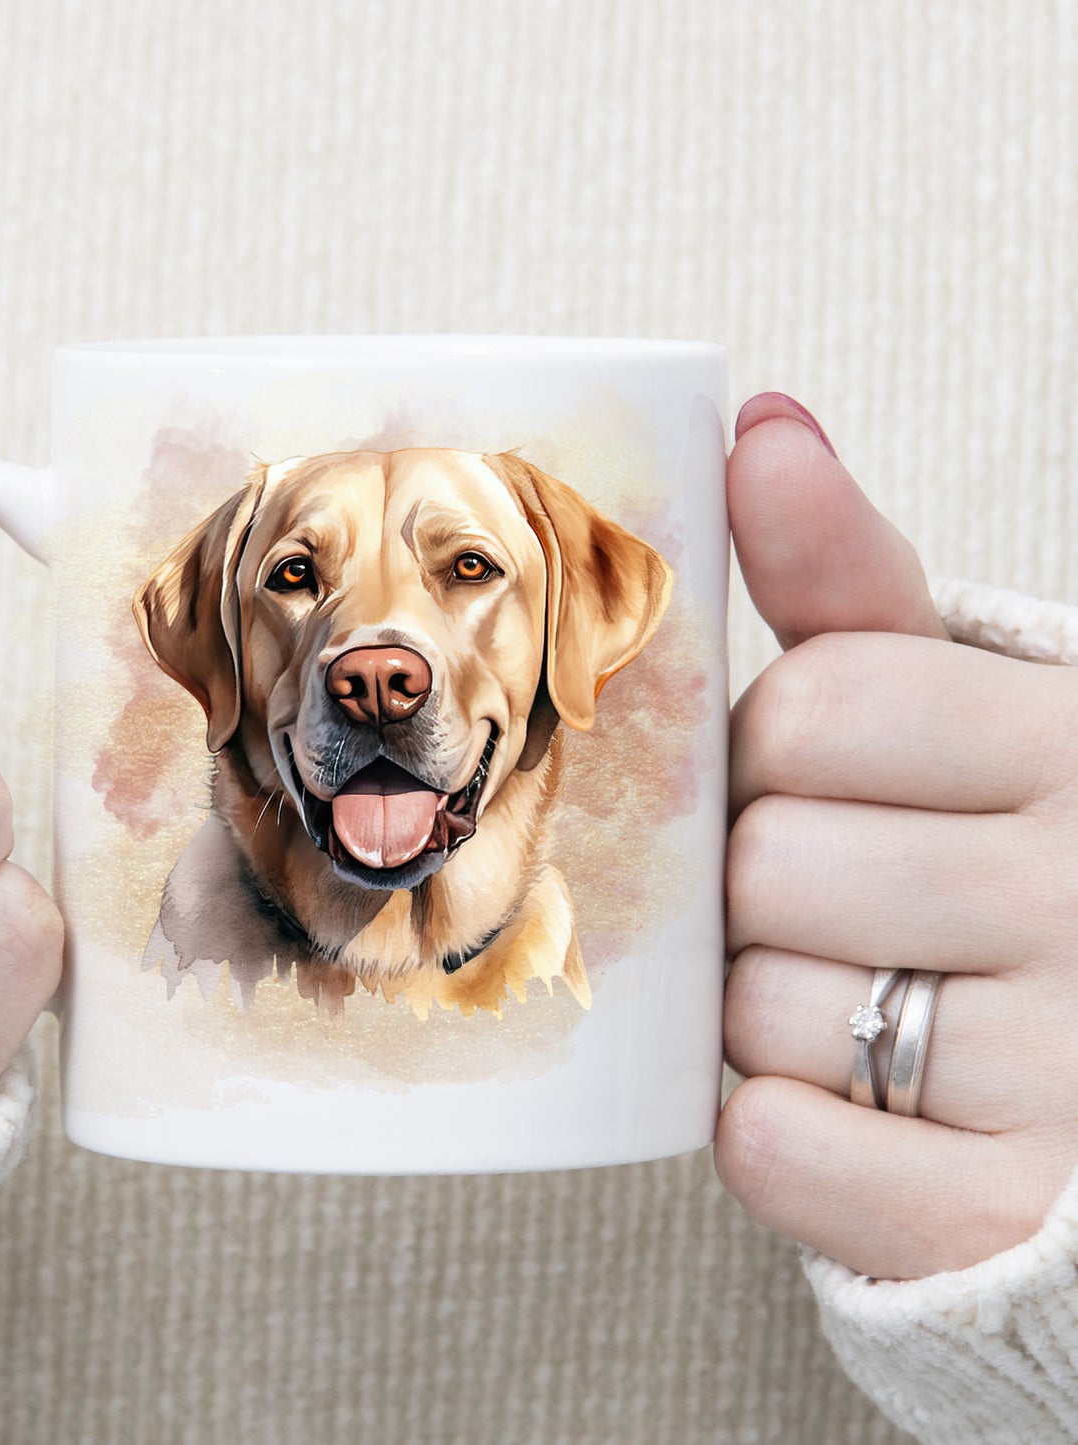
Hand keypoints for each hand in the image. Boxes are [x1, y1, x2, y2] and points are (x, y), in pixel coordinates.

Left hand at [714, 392, 1077, 1280]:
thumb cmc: (994, 851)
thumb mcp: (956, 698)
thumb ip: (850, 577)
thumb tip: (761, 426)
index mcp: (1070, 742)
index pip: (816, 706)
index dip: (777, 749)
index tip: (822, 775)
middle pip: (767, 862)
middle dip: (763, 882)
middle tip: (833, 900)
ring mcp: (1063, 1069)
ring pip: (761, 1010)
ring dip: (765, 1008)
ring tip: (855, 997)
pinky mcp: (997, 1211)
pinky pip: (778, 1147)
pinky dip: (776, 1131)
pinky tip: (835, 1102)